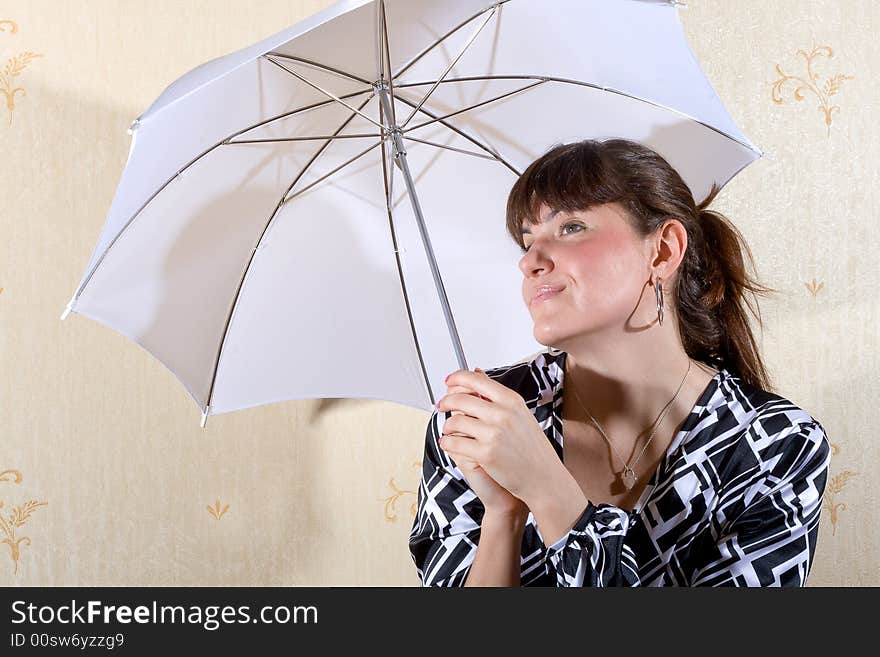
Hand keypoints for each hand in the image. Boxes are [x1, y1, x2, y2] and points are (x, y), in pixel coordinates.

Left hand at [437, 368, 567, 511]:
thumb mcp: (520, 414)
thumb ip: (498, 396)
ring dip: (447, 425)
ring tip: (448, 429)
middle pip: (461, 399)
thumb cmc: (533, 449)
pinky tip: (448, 443)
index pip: (476, 380)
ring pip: (455, 421)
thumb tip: (477, 373)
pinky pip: (454, 442)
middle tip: (442, 405)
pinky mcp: (485, 454)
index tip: (449, 381)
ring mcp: (494, 434)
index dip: (457, 378)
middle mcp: (503, 414)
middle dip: (446, 401)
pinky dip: (447, 442)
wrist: (544, 478)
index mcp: (512, 401)